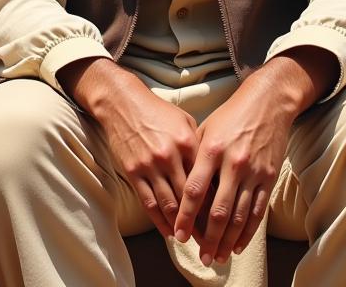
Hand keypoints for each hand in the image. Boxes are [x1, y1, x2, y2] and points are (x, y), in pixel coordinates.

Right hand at [59, 58, 198, 236]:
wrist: (122, 102)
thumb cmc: (157, 111)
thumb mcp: (185, 121)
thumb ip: (199, 146)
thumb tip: (214, 173)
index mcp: (188, 143)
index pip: (206, 182)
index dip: (215, 206)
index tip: (223, 224)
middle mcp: (170, 156)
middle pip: (189, 199)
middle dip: (201, 224)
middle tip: (210, 243)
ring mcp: (150, 165)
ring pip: (169, 205)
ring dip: (180, 227)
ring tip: (190, 241)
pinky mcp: (133, 171)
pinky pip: (148, 202)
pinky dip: (159, 220)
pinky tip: (168, 232)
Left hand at [174, 49, 335, 266]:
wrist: (267, 103)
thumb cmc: (229, 115)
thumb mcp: (204, 129)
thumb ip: (193, 157)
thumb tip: (180, 185)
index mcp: (211, 149)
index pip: (194, 190)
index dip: (185, 215)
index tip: (177, 234)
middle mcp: (232, 163)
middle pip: (218, 210)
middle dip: (207, 238)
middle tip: (201, 258)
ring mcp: (253, 173)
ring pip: (239, 216)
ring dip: (228, 241)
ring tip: (218, 258)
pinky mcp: (269, 178)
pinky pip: (257, 212)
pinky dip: (248, 232)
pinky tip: (238, 245)